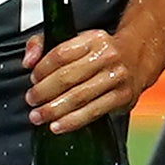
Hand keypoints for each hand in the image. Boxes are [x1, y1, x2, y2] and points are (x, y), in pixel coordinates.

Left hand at [23, 26, 140, 137]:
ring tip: (39, 116)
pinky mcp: (123, 97)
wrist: (136, 60)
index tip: (33, 79)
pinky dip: (73, 121)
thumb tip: (28, 60)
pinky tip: (58, 125)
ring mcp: (117, 77)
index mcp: (93, 39)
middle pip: (68, 77)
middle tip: (31, 100)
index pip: (61, 54)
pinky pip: (93, 112)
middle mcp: (108, 57)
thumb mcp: (74, 39)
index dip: (42, 69)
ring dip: (54, 110)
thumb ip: (42, 44)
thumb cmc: (98, 53)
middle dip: (44, 92)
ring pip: (79, 97)